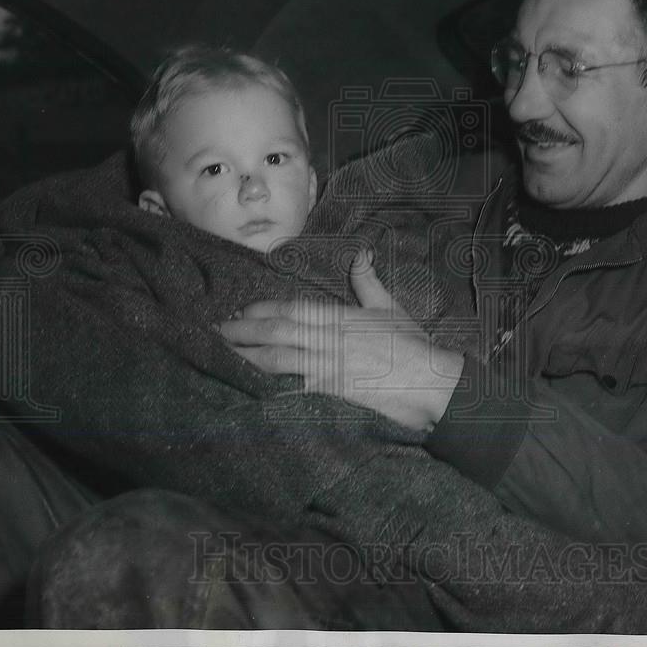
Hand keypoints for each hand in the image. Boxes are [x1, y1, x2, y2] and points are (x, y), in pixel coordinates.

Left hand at [218, 249, 463, 431]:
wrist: (429, 381)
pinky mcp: (330, 392)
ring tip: (224, 353)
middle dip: (244, 331)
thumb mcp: (390, 308)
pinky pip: (292, 387)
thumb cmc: (411, 345)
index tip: (242, 310)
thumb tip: (359, 254)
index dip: (263, 310)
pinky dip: (268, 385)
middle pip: (277, 332)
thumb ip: (367, 282)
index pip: (292, 309)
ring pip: (277, 359)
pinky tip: (249, 386)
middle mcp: (328, 339)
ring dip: (247, 355)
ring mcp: (327, 367)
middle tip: (217, 330)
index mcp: (340, 316)